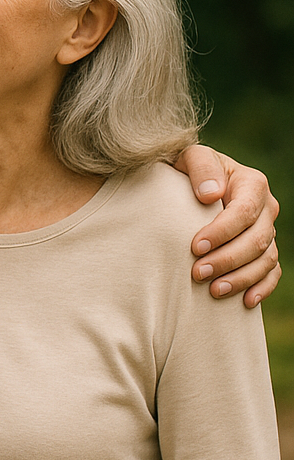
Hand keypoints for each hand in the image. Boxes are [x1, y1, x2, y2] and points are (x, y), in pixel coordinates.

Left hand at [174, 145, 280, 306]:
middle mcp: (266, 208)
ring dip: (241, 278)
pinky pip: (272, 272)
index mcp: (252, 183)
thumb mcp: (190, 157)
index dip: (222, 232)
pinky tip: (244, 301)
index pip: (244, 211)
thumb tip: (210, 195)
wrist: (191, 182)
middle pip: (257, 240)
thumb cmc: (188, 168)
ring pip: (265, 259)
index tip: (196, 247)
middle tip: (197, 273)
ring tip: (214, 291)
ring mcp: (268, 230)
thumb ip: (201, 168)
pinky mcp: (264, 249)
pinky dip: (262, 288)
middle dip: (228, 259)